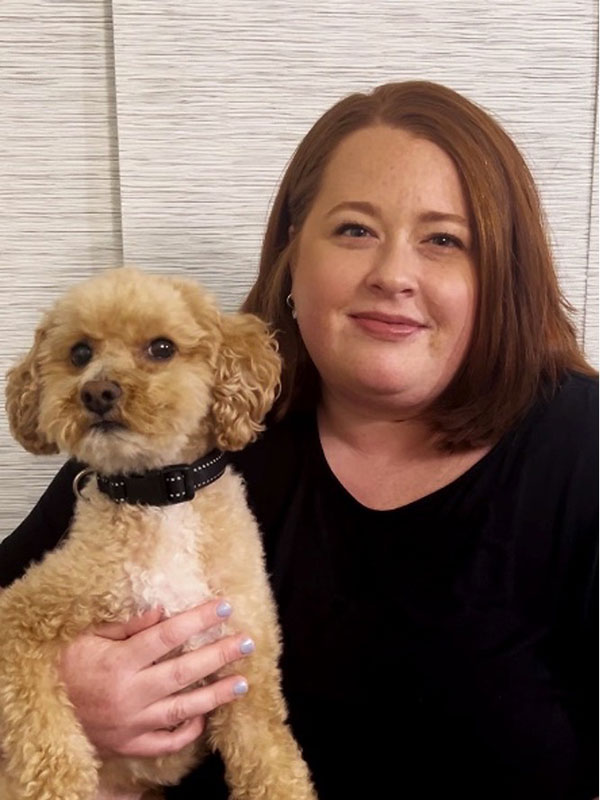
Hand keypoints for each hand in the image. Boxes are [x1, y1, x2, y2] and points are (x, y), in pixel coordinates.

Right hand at [59, 600, 251, 758]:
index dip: (198, 620)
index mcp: (119, 662)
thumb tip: (162, 610)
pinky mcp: (130, 744)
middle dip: (218, 655)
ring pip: (182, 708)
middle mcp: (130, 694)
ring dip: (216, 695)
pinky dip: (188, 731)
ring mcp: (132, 724)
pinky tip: (205, 716)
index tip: (224, 606)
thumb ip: (127, 626)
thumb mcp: (88, 636)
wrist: (41, 710)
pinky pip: (166, 742)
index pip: (167, 636)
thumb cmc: (66, 664)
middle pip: (183, 672)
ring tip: (242, 683)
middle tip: (246, 642)